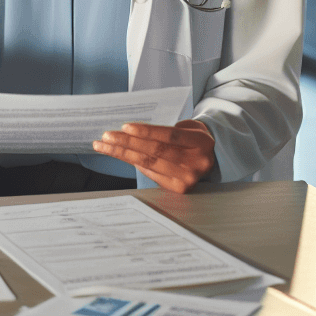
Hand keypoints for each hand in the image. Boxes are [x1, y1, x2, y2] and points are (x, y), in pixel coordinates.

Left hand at [92, 119, 215, 193]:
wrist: (211, 157)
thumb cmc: (193, 138)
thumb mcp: (189, 127)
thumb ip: (166, 131)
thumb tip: (133, 133)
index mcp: (201, 142)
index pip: (169, 136)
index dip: (146, 131)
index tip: (124, 127)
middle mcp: (197, 163)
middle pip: (156, 151)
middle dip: (127, 143)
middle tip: (107, 136)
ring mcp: (188, 178)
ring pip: (149, 163)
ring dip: (123, 153)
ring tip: (104, 145)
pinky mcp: (179, 189)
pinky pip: (150, 173)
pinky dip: (133, 162)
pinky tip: (119, 154)